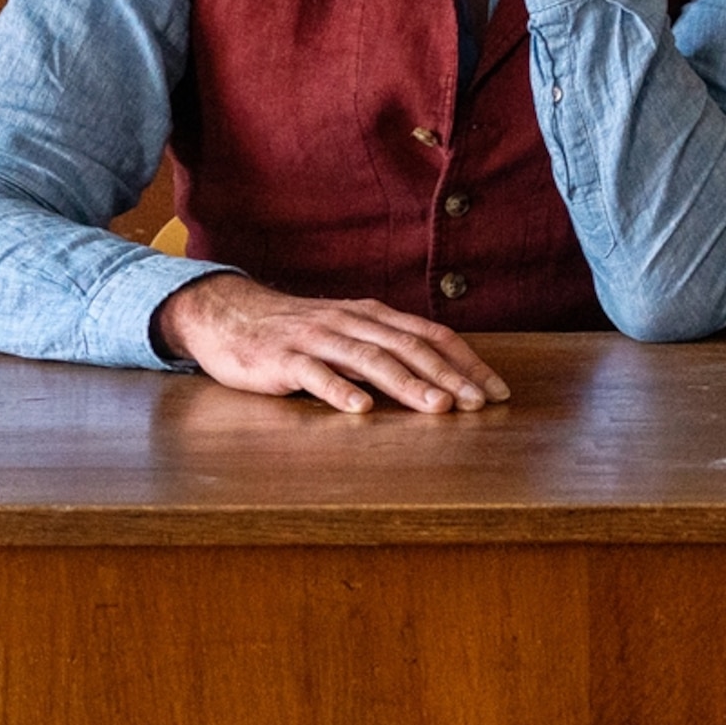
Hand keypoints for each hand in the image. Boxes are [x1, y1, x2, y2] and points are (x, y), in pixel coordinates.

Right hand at [153, 272, 510, 412]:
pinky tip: (360, 409)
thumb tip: (441, 376)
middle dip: (448, 376)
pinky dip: (339, 390)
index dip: (466, 362)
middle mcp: (350, 321)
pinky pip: (314, 374)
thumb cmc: (295, 332)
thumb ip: (385, 348)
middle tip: (480, 404)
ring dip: (407, 384)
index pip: (429, 335)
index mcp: (370, 316)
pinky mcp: (283, 359)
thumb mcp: (347, 332)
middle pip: (407, 347)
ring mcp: (316, 338)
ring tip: (437, 407)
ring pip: (369, 359)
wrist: (228, 316)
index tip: (497, 391)